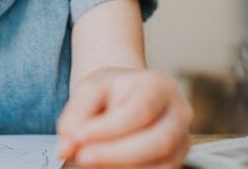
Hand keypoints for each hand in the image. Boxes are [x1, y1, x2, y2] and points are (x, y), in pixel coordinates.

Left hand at [56, 68, 192, 167]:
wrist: (127, 96)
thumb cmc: (111, 91)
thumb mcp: (90, 90)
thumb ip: (76, 114)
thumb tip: (66, 147)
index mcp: (160, 86)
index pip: (140, 110)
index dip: (109, 128)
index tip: (78, 136)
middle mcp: (179, 114)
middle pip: (158, 141)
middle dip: (117, 154)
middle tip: (83, 157)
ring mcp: (181, 140)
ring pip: (163, 164)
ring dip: (124, 167)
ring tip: (90, 163)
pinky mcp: (175, 160)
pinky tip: (107, 168)